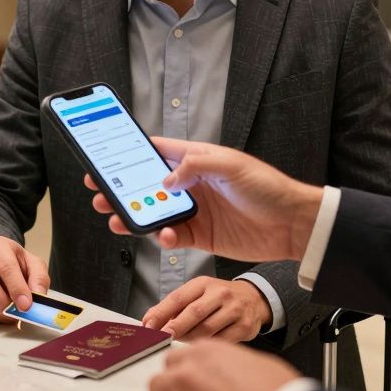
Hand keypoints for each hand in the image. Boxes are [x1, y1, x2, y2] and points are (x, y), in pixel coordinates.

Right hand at [86, 138, 323, 261]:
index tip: (106, 157)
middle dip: (121, 189)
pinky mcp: (200, 235)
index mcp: (197, 160)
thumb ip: (196, 167)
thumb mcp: (231, 166)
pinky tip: (166, 236)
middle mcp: (191, 185)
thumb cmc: (267, 188)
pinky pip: (171, 237)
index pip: (157, 153)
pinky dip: (163, 237)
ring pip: (154, 213)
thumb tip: (167, 182)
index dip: (131, 154)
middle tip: (98, 193)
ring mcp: (194, 211)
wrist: (292, 225)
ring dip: (134, 216)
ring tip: (116, 218)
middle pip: (147, 186)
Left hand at [143, 276, 270, 341]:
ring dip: (190, 339)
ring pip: (207, 329)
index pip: (178, 297)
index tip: (149, 326)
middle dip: (175, 327)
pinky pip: (221, 341)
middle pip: (194, 313)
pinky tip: (201, 347)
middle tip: (162, 338)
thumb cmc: (218, 298)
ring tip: (181, 342)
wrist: (253, 299)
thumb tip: (148, 321)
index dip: (161, 313)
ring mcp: (235, 310)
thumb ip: (172, 307)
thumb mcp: (196, 294)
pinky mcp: (244, 326)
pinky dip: (208, 346)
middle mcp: (220, 294)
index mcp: (203, 284)